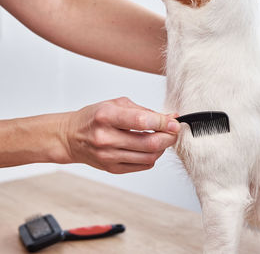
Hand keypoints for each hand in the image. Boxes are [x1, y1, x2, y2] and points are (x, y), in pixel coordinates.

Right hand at [64, 97, 179, 173]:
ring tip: (162, 138)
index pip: (142, 121)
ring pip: (149, 157)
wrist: (71, 137)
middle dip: (168, 138)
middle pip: (150, 143)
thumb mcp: (117, 104)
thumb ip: (145, 111)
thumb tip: (170, 118)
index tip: (174, 122)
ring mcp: (109, 156)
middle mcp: (106, 138)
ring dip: (162, 148)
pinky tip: (149, 148)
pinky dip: (152, 156)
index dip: (164, 123)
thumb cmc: (94, 117)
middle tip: (173, 132)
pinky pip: (143, 165)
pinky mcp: (113, 168)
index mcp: (106, 116)